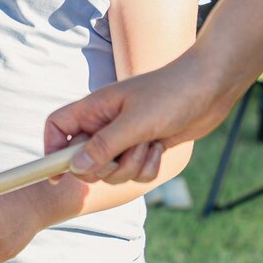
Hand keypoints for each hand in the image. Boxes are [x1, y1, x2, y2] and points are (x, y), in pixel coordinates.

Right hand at [44, 50, 241, 183]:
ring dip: (132, 166)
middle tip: (123, 156)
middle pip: (84, 160)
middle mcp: (105, 124)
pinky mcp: (144, 148)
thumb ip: (104, 147)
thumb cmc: (171, 94)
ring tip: (150, 144)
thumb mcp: (135, 123)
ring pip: (112, 171)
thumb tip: (75, 168)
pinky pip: (135, 173)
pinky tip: (161, 148)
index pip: (57, 128)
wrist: (211, 87)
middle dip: (105, 166)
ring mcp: (125, 137)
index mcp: (94, 109)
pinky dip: (148, 167)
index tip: (55, 175)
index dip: (51, 150)